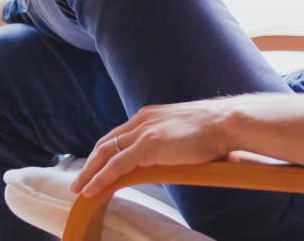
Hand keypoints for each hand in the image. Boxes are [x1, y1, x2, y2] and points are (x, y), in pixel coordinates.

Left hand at [71, 98, 233, 196]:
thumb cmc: (212, 129)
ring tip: (78, 188)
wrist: (225, 122)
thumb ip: (167, 141)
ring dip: (89, 172)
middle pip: (106, 142)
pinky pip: (116, 164)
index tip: (94, 165)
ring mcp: (144, 130)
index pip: (118, 134)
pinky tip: (91, 189)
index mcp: (150, 114)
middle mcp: (142, 118)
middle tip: (79, 180)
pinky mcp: (148, 144)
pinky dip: (100, 177)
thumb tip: (164, 157)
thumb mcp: (181, 131)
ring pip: (106, 153)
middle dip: (90, 162)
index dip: (103, 151)